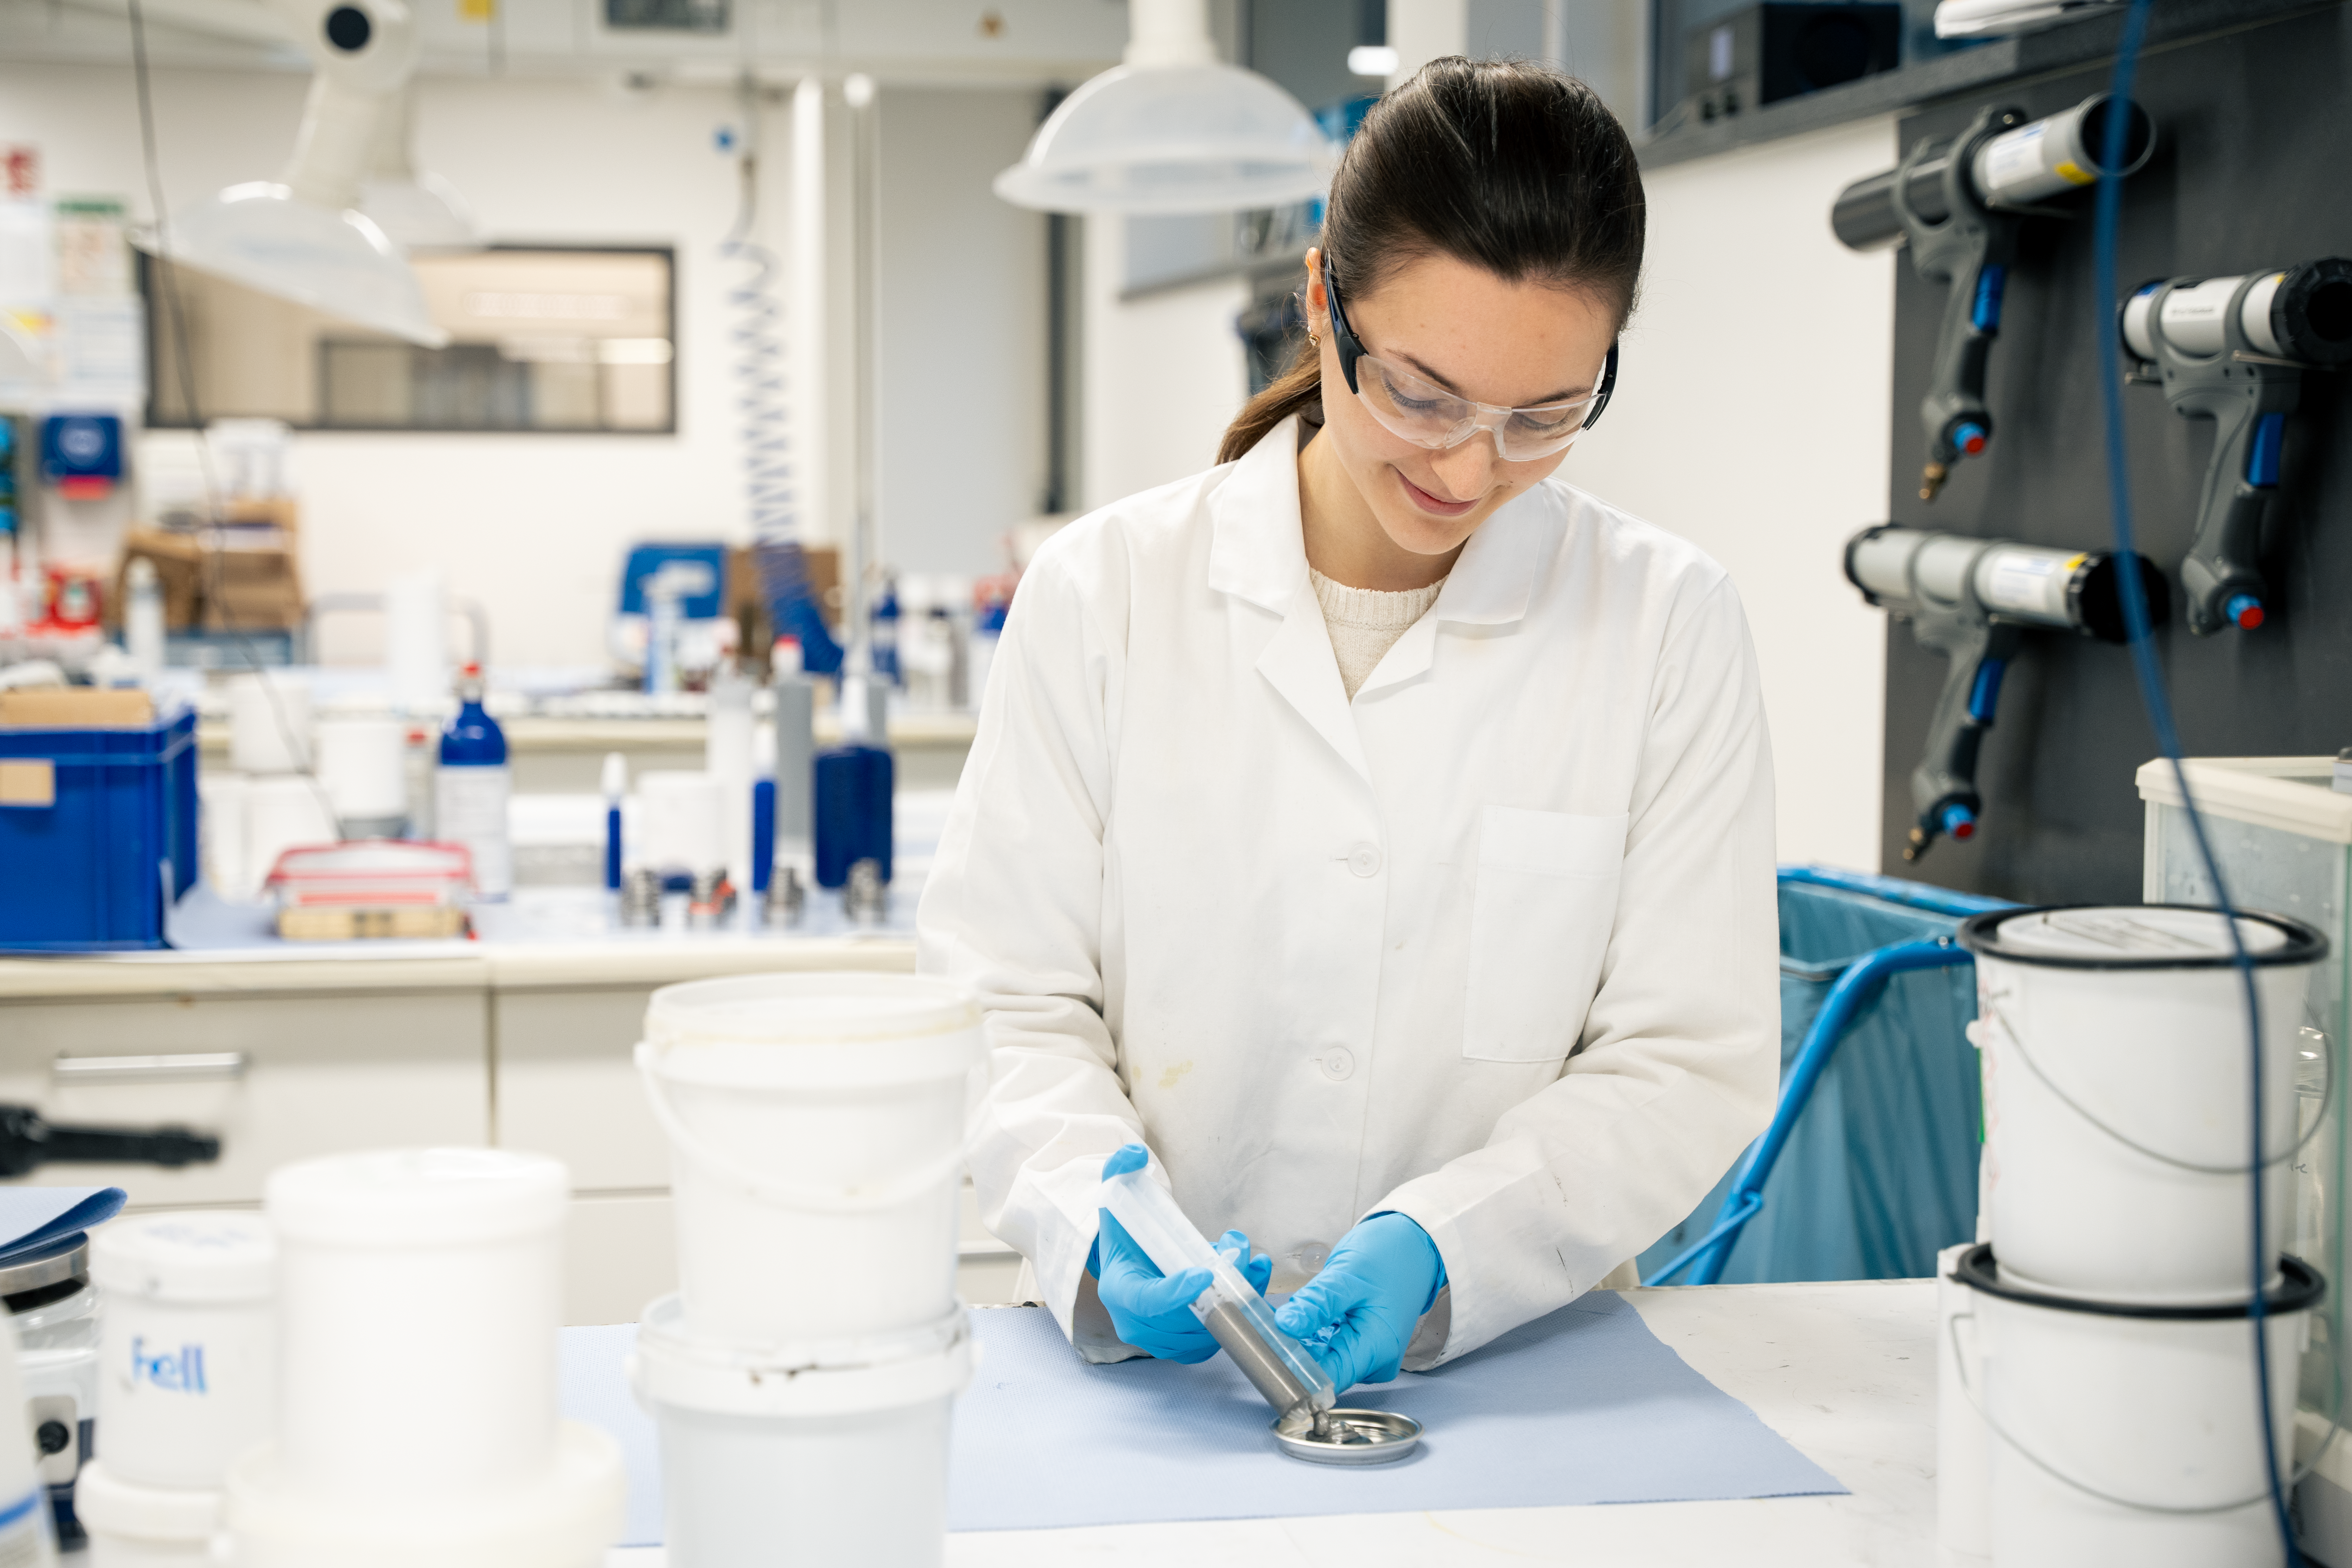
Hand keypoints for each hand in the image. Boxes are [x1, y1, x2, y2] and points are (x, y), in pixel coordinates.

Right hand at [1089, 1143, 1271, 1361]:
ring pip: (1207, 1331)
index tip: (1205, 1273)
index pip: (1146, 1300)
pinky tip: (1252, 1277)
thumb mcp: (1118, 1194)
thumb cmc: (1128, 1229)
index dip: (1176, 1292)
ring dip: (1236, 1294)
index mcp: (1119, 1290)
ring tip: (1247, 1257)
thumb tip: (1135, 1154)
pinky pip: (1217, 1337)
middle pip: (1185, 1318)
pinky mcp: (1184, 1345)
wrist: (1130, 1258)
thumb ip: (1122, 1170)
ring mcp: (1161, 1340)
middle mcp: (1136, 1323)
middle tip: (1239, 1249)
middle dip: (1221, 1284)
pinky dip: (1240, 1309)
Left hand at [1273, 1212, 1444, 1392]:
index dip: (1293, 1369)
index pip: (1327, 1378)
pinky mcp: (1361, 1343)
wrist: (1413, 1244)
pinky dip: (1311, 1333)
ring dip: (1298, 1340)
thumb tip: (1285, 1325)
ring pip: (1322, 1358)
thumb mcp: (1347, 1275)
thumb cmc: (1389, 1256)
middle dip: (1291, 1351)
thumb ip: (1317, 1303)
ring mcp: (1368, 1353)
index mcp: (1377, 1349)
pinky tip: (1300, 1315)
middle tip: (1261, 1326)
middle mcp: (1375, 1360)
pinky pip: (1329, 1346)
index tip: (1264, 1352)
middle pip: (1322, 1370)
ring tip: (1275, 1317)